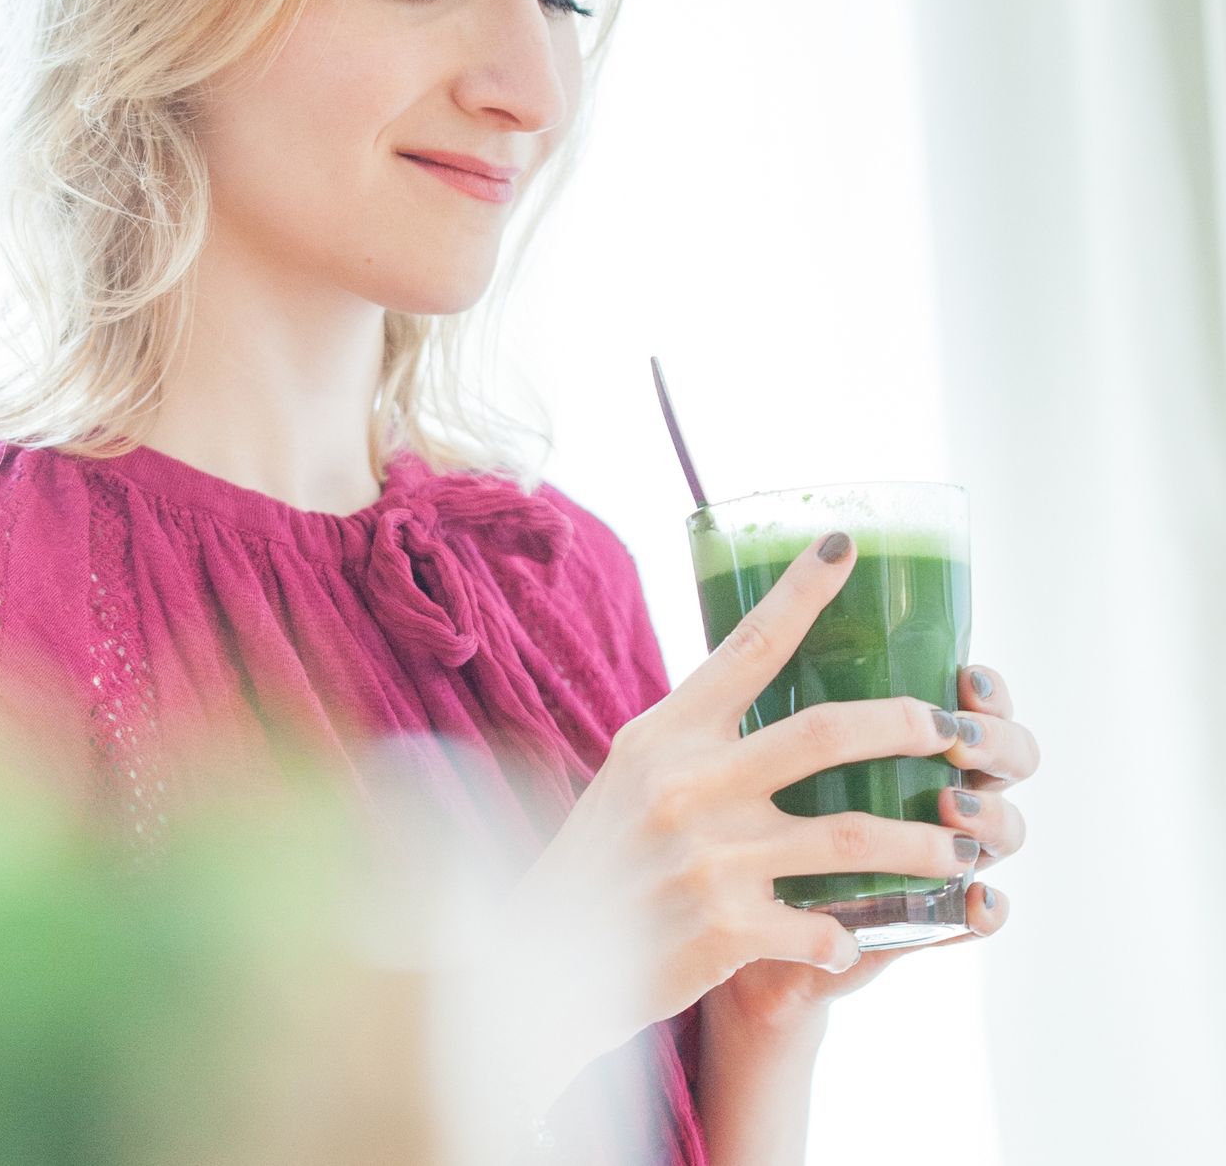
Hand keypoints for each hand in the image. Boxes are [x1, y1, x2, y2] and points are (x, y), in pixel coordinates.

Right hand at [497, 531, 982, 1064]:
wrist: (541, 957)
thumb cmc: (600, 859)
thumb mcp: (632, 775)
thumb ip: (696, 742)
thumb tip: (759, 688)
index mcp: (667, 735)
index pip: (746, 646)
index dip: (802, 591)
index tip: (846, 544)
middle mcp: (687, 785)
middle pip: (826, 732)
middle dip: (908, 724)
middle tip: (954, 732)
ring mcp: (706, 857)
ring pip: (850, 835)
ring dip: (921, 844)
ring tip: (960, 852)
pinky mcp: (722, 928)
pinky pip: (821, 929)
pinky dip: (844, 937)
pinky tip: (848, 941)